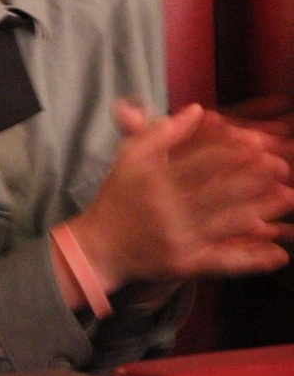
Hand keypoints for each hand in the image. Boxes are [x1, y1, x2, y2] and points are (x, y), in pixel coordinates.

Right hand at [69, 101, 293, 290]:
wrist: (99, 249)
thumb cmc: (116, 198)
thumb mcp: (129, 158)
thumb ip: (161, 132)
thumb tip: (196, 109)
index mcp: (153, 183)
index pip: (198, 165)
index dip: (229, 153)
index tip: (255, 142)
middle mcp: (167, 212)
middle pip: (219, 194)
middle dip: (252, 179)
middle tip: (280, 165)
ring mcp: (179, 241)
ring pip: (227, 225)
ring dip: (261, 211)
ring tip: (287, 196)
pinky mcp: (186, 266)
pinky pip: (224, 262)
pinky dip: (252, 260)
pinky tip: (278, 254)